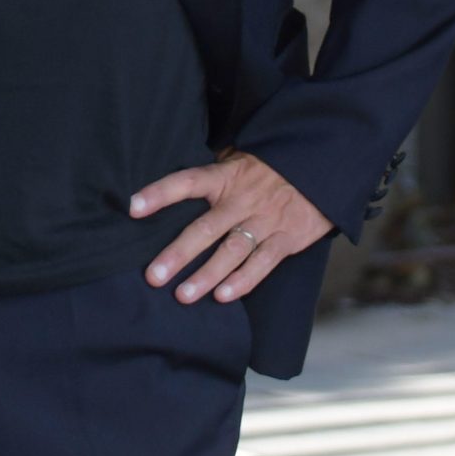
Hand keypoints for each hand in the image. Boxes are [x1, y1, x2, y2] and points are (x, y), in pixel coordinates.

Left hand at [127, 146, 331, 303]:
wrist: (322, 168)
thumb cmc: (270, 168)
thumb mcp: (238, 159)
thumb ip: (211, 174)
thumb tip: (173, 188)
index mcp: (225, 177)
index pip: (186, 182)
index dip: (159, 193)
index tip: (132, 208)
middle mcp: (242, 199)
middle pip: (205, 227)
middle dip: (178, 254)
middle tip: (153, 276)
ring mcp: (265, 220)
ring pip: (232, 251)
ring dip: (206, 275)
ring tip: (183, 296)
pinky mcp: (287, 238)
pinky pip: (263, 262)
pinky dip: (244, 281)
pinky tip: (223, 296)